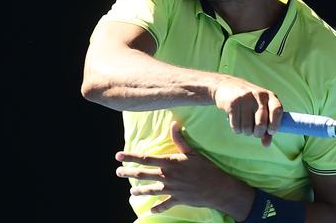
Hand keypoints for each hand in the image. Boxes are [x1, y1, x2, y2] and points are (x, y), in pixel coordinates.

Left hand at [115, 121, 253, 218]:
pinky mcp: (177, 200)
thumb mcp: (192, 152)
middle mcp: (167, 176)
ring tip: (131, 192)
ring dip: (139, 191)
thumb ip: (180, 140)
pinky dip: (156, 208)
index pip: (146, 158)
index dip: (131, 156)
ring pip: (150, 190)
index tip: (118, 155)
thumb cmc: (206, 168)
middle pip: (143, 175)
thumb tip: (173, 124)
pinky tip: (150, 210)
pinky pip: (163, 205)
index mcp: (170, 163)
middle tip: (118, 172)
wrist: (217, 187)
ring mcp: (171, 189)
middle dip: (129, 173)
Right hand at [213, 77, 282, 146]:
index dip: (275, 124)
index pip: (277, 110)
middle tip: (254, 131)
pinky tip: (236, 122)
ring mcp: (245, 98)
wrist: (227, 86)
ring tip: (244, 125)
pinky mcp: (232, 103)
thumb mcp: (261, 110)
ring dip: (246, 132)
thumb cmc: (249, 102)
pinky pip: (236, 126)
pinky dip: (236, 129)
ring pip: (247, 128)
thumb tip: (266, 144)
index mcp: (270, 96)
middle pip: (261, 124)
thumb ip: (266, 128)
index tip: (271, 132)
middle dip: (258, 133)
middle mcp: (259, 95)